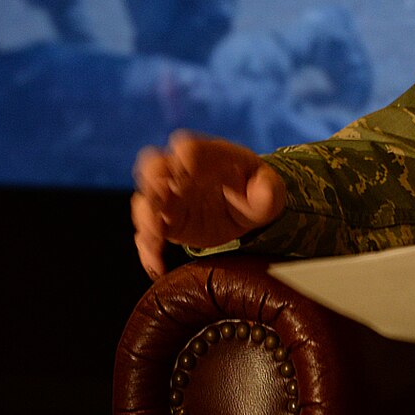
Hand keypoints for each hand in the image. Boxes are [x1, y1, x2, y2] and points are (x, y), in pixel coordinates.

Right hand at [131, 131, 286, 281]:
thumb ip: (268, 188)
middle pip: (153, 166)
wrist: (245, 210)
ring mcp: (170, 200)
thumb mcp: (269, 189)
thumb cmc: (255, 190)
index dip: (187, 156)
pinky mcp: (167, 225)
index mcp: (207, 157)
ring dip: (146, 216)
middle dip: (152, 177)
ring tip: (156, 234)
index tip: (190, 168)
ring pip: (145, 202)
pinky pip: (148, 236)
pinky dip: (149, 250)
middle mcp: (181, 174)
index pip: (189, 148)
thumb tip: (264, 189)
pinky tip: (158, 266)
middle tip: (160, 192)